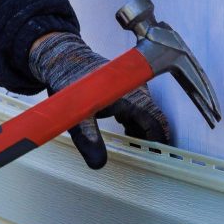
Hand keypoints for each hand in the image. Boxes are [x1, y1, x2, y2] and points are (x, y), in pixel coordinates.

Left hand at [29, 32, 169, 168]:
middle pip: (154, 120)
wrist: (64, 59)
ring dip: (142, 133)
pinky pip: (139, 110)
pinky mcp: (127, 89)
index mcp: (133, 97)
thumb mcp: (78, 117)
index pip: (157, 123)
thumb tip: (98, 164)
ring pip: (146, 115)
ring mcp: (134, 89)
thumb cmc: (72, 83)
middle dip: (150, 140)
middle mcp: (138, 91)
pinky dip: (135, 124)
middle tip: (144, 159)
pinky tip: (125, 134)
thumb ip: (89, 140)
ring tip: (134, 150)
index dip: (159, 142)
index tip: (158, 158)